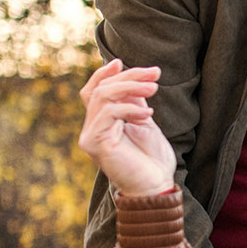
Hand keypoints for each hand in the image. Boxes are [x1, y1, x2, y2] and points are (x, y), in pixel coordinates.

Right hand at [78, 60, 175, 196]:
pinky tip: (148, 115)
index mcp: (101, 123)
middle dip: (128, 77)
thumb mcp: (144, 121)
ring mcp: (90, 137)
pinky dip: (130, 108)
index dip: (104, 74)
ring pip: (103, 97)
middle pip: (100, 90)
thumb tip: (132, 75)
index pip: (94, 91)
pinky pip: (108, 113)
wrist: (156, 186)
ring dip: (131, 87)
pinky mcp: (96, 144)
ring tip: (154, 89)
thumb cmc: (152, 159)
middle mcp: (91, 129)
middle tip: (155, 74)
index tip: (121, 61)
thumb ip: (134, 101)